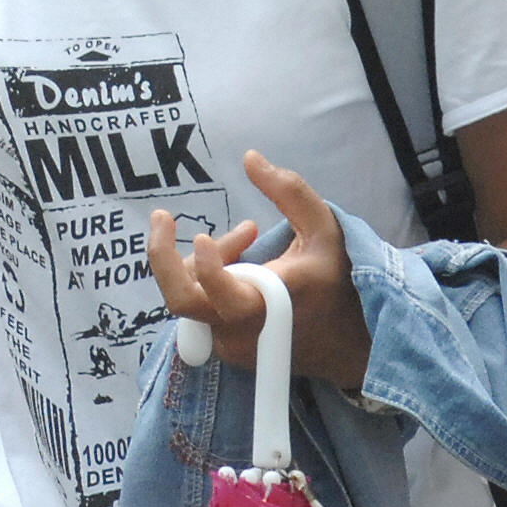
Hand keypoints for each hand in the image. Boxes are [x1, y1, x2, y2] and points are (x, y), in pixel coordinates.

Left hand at [148, 150, 370, 392]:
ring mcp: (230, 343)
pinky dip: (208, 279)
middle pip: (182, 302)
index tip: (203, 236)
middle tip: (161, 217)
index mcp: (276, 302)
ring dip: (202, 261)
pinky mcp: (222, 347)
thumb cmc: (334, 277)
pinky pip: (199, 308)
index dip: (208, 270)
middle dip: (163, 258)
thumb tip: (249, 158)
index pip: (227, 298)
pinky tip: (238, 262)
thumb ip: (289, 192)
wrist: (344, 341)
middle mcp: (246, 329)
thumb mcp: (324, 228)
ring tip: (244, 237)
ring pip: (191, 296)